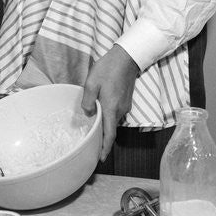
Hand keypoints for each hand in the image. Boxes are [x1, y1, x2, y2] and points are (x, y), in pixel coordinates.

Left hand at [82, 45, 138, 160]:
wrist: (127, 57)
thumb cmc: (108, 69)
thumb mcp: (92, 83)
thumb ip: (88, 100)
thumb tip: (89, 114)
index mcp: (111, 108)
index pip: (109, 134)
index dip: (105, 148)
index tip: (100, 159)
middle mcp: (120, 110)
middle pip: (110, 128)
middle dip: (102, 137)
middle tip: (89, 142)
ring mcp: (125, 105)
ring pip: (112, 120)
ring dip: (104, 124)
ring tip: (92, 124)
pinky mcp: (126, 100)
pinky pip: (115, 112)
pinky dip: (108, 115)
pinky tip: (100, 109)